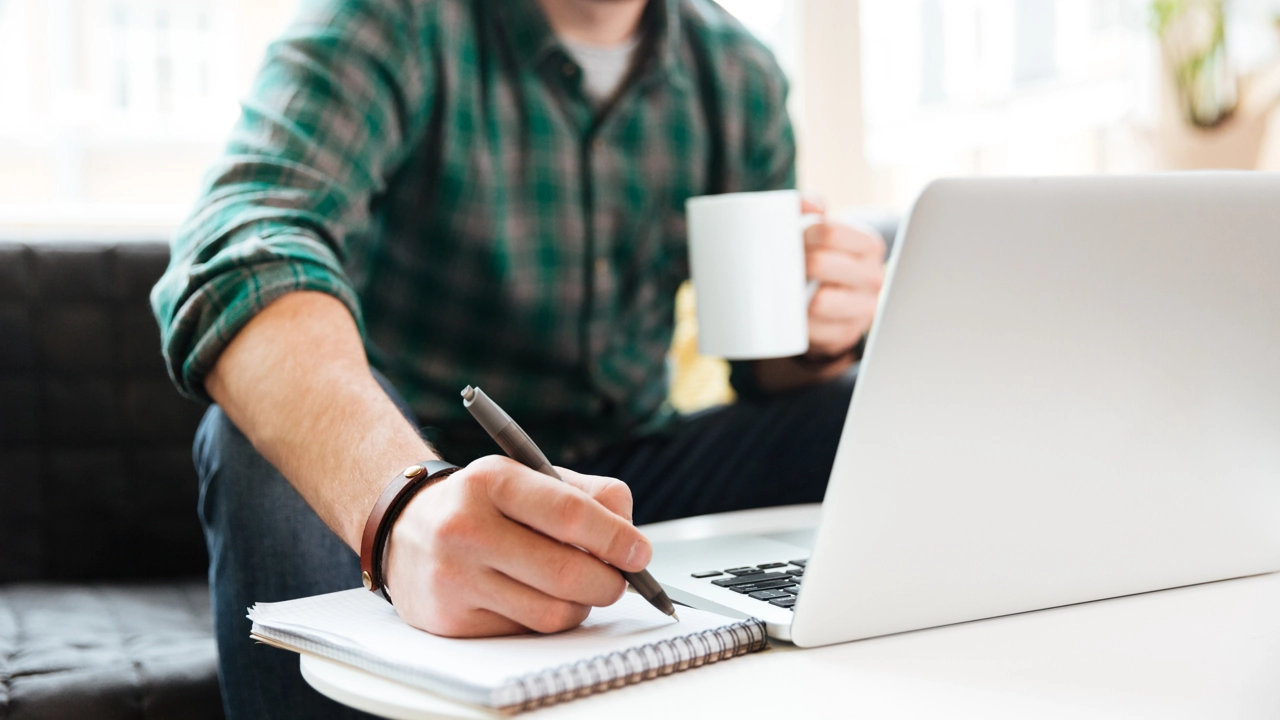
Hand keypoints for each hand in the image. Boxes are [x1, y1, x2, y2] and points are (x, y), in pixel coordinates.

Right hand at [383, 456, 650, 636]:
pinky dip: (546, 618)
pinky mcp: (450, 619)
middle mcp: (465, 527)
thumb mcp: (529, 476)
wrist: (405, 528)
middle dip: (609, 582)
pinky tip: (537, 597)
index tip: (639, 553)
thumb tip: (630, 531)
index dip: (615, 538)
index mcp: (491, 480)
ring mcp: (454, 577)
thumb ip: (587, 494)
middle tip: (620, 579)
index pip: (569, 514)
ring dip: (581, 605)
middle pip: (566, 572)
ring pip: (551, 612)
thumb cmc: (483, 502)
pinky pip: (525, 631)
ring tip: (578, 587)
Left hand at [801, 197, 886, 359]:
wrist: (831, 303)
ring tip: (789, 289)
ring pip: (820, 301)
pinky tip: (797, 316)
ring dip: (796, 296)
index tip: (794, 240)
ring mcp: (864, 308)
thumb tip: (815, 206)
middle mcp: (873, 276)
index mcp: (868, 245)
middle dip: (795, 264)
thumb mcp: (819, 230)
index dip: (803, 235)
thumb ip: (808, 205)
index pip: (829, 231)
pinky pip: (816, 329)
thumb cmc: (822, 258)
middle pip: (819, 263)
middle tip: (786, 266)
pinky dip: (801, 324)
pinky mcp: (847, 334)